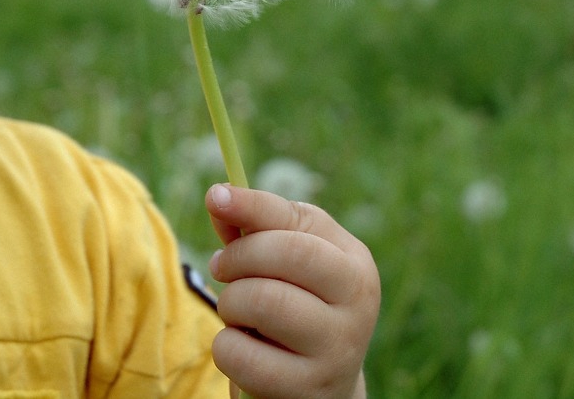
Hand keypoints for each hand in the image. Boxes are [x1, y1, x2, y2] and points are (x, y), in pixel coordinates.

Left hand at [205, 183, 379, 398]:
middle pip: (288, 254)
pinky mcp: (308, 388)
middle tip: (221, 268)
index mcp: (354, 262)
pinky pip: (243, 354)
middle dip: (239, 257)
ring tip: (235, 312)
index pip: (300, 220)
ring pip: (264, 301)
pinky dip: (226, 347)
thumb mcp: (283, 266)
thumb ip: (254, 230)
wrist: (319, 388)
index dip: (253, 204)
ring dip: (230, 303)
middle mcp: (358, 301)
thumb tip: (218, 195)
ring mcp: (338, 348)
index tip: (214, 197)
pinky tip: (240, 349)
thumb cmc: (295, 310)